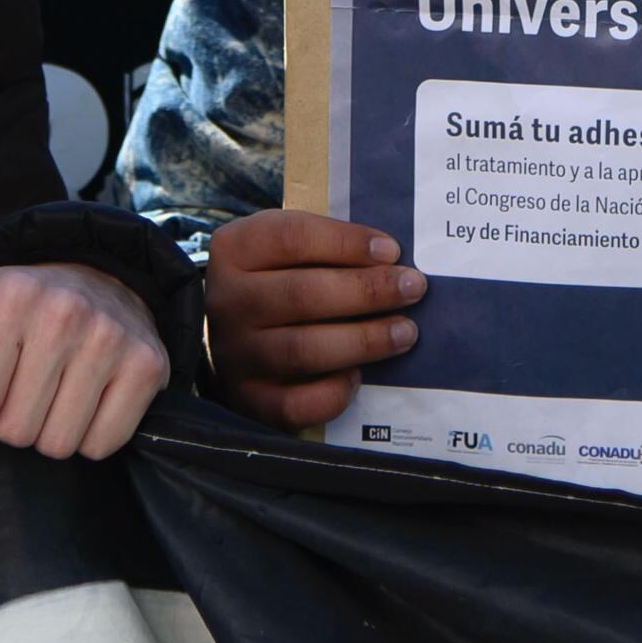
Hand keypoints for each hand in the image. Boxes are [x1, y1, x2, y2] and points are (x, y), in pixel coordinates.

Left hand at [0, 263, 167, 459]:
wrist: (105, 275)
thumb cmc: (26, 301)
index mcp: (12, 297)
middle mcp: (64, 314)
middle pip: (17, 431)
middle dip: (15, 422)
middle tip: (25, 393)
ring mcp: (111, 341)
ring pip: (59, 444)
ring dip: (52, 432)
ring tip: (55, 397)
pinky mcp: (149, 367)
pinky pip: (103, 444)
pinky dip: (92, 436)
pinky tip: (88, 402)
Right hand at [202, 209, 420, 427]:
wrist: (234, 333)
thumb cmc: (277, 278)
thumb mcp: (287, 247)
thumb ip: (327, 245)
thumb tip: (390, 258)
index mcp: (236, 249)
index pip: (292, 238)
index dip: (347, 243)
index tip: (391, 251)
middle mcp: (229, 301)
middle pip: (302, 294)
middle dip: (367, 291)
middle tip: (413, 288)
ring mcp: (235, 354)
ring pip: (303, 350)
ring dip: (363, 340)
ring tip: (406, 332)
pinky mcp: (249, 399)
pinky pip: (293, 405)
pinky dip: (331, 393)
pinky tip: (358, 378)